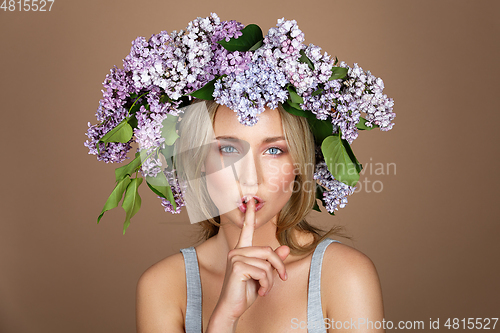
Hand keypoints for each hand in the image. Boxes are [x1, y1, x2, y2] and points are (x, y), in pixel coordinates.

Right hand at [212, 195, 289, 323]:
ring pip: (267, 263)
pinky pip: (263, 271)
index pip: (247, 229)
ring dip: (271, 280)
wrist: (232, 309)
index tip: (252, 200)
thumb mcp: (263, 276)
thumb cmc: (245, 292)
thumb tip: (286, 248)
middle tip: (281, 280)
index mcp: (242, 250)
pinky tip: (259, 291)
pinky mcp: (238, 266)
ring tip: (265, 289)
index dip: (250, 215)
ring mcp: (236, 257)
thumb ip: (273, 262)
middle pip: (268, 251)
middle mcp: (237, 251)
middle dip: (279, 267)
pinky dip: (266, 283)